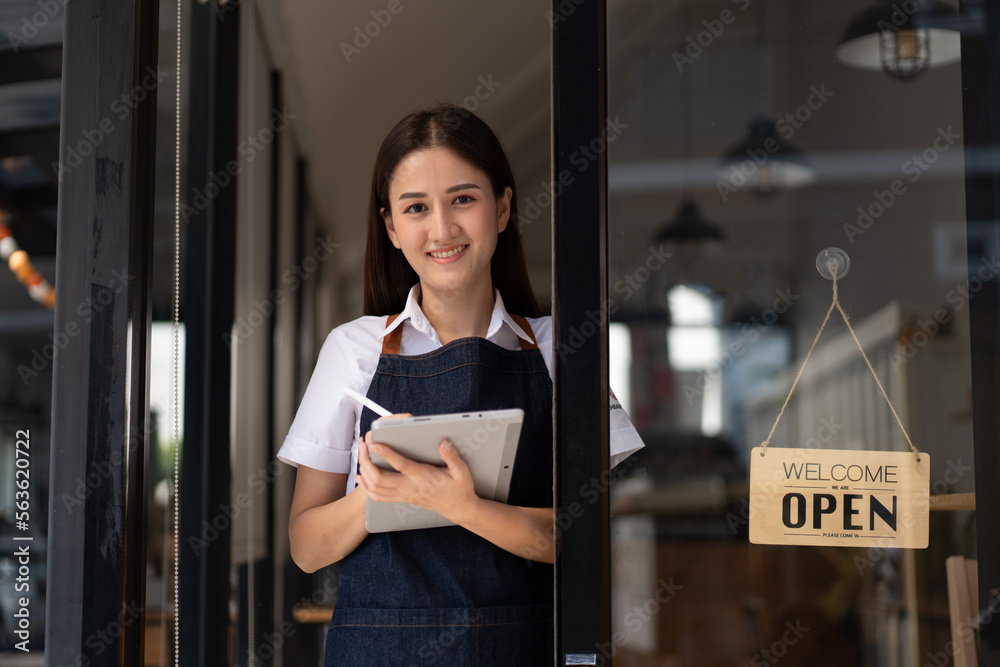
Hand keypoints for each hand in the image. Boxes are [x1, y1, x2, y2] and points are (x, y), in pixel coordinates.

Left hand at [356, 433, 478, 522]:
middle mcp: (410, 487)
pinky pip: (377, 496)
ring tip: (361, 455)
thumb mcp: (461, 472)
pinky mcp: (402, 498)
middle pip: (380, 478)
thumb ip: (452, 457)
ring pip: (375, 488)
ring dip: (364, 471)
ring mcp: (404, 494)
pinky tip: (361, 477)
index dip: (386, 454)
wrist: (458, 508)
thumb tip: (444, 443)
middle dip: (367, 462)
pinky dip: (365, 487)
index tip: (375, 444)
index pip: (401, 465)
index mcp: (423, 477)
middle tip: (363, 446)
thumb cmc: (459, 489)